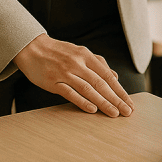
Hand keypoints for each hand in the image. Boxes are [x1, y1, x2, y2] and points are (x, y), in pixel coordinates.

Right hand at [13, 34, 133, 116]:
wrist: (32, 47)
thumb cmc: (58, 52)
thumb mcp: (80, 52)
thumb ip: (98, 63)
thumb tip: (115, 76)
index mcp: (86, 55)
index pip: (107, 75)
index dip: (120, 90)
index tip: (129, 102)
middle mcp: (78, 63)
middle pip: (101, 83)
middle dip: (116, 99)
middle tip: (127, 112)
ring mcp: (66, 73)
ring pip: (88, 89)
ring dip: (103, 102)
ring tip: (114, 114)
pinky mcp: (53, 82)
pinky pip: (70, 93)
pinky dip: (82, 101)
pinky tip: (92, 109)